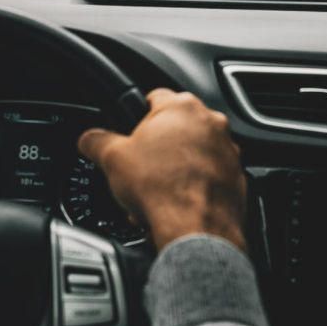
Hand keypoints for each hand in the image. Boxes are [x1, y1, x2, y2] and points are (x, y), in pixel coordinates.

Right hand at [77, 89, 245, 251]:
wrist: (196, 228)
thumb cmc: (160, 188)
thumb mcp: (112, 159)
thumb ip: (97, 140)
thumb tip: (89, 138)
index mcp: (181, 106)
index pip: (153, 97)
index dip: (135, 117)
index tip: (129, 132)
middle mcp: (211, 122)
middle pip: (175, 127)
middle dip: (158, 146)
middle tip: (141, 167)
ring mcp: (228, 150)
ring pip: (195, 152)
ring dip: (177, 166)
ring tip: (158, 190)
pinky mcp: (237, 177)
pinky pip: (211, 176)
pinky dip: (196, 185)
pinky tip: (177, 202)